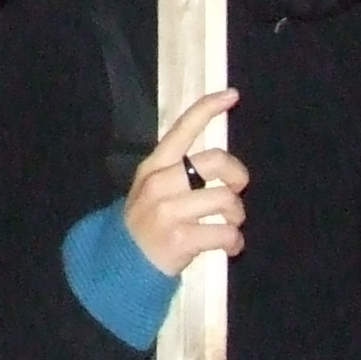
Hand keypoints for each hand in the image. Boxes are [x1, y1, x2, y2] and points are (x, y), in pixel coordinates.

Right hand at [123, 89, 246, 275]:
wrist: (122, 264)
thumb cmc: (148, 223)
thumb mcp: (153, 189)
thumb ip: (180, 171)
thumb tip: (223, 162)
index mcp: (154, 166)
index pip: (182, 128)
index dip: (208, 108)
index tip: (232, 94)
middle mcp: (160, 183)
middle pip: (216, 161)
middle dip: (238, 176)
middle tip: (237, 190)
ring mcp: (169, 211)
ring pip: (226, 199)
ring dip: (237, 215)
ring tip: (231, 225)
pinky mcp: (181, 239)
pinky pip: (226, 233)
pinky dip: (235, 241)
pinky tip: (229, 246)